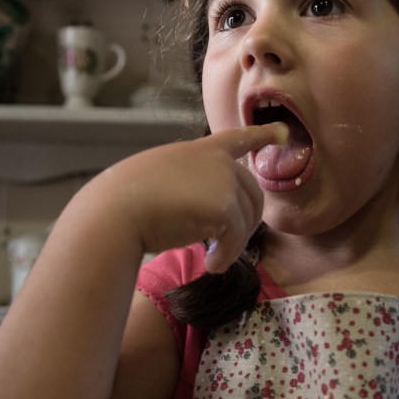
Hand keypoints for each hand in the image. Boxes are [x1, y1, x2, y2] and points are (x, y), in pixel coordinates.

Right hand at [91, 122, 287, 272]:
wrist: (115, 211)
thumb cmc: (125, 202)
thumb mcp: (159, 178)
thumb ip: (189, 185)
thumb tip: (208, 215)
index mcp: (197, 150)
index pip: (236, 138)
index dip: (262, 135)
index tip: (283, 132)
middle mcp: (215, 159)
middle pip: (252, 191)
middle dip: (246, 221)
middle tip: (226, 246)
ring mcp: (221, 180)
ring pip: (248, 217)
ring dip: (234, 243)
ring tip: (214, 260)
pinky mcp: (224, 206)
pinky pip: (237, 237)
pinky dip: (227, 255)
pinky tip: (211, 265)